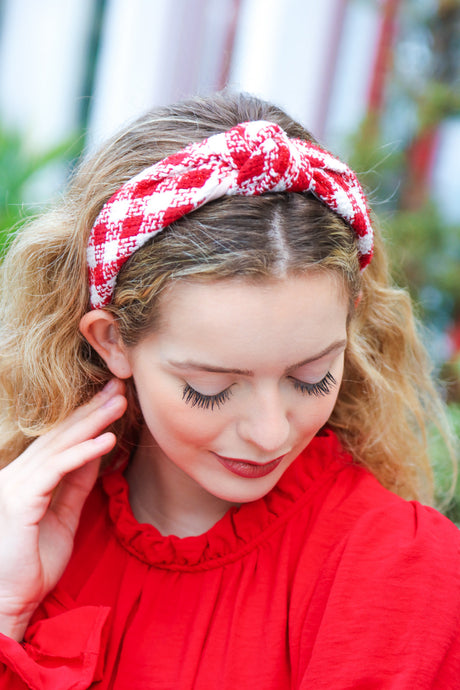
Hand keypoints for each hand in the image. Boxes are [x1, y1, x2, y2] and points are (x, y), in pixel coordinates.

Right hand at [0, 379, 126, 640]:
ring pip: (59, 445)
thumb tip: (97, 452)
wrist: (8, 604)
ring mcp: (13, 485)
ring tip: (119, 403)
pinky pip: (57, 470)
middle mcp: (15, 474)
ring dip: (93, 423)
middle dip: (92, 410)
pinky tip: (107, 440)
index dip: (86, 418)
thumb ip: (77, 484)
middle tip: (119, 386)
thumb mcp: (64, 516)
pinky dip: (83, 453)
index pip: (58, 440)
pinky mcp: (20, 500)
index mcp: (24, 478)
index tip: (112, 398)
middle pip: (59, 435)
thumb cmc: (33, 565)